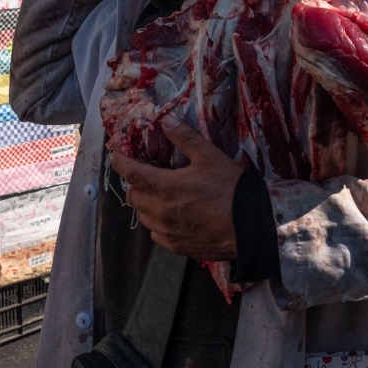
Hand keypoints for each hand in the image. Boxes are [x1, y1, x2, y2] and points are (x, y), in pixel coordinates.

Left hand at [112, 116, 244, 260]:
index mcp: (164, 187)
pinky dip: (158, 224)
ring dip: (146, 205)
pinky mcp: (177, 246)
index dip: (119, 163)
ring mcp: (167, 232)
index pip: (130, 173)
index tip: (116, 156)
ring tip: (160, 196)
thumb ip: (185, 138)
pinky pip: (156, 235)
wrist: (251, 228)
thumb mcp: (210, 157)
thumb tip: (166, 121)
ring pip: (143, 217)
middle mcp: (160, 212)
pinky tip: (172, 217)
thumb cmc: (231, 190)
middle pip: (133, 197)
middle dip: (135, 185)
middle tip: (148, 176)